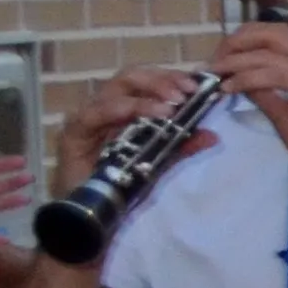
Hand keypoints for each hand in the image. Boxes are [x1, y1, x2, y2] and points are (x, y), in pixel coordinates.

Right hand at [51, 68, 208, 193]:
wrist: (90, 211)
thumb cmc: (121, 182)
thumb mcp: (158, 162)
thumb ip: (182, 146)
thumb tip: (213, 136)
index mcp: (127, 107)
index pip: (148, 80)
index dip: (171, 77)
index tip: (198, 84)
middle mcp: (107, 105)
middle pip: (131, 77)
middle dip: (161, 80)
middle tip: (186, 92)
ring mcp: (89, 116)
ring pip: (115, 90)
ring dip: (145, 96)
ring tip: (170, 108)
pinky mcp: (74, 131)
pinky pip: (95, 113)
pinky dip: (119, 110)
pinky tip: (136, 114)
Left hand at [210, 21, 287, 186]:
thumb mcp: (282, 114)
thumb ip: (263, 93)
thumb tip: (239, 79)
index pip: (274, 35)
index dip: (243, 40)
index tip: (220, 59)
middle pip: (272, 31)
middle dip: (237, 41)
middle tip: (215, 62)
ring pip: (269, 51)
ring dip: (236, 60)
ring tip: (216, 74)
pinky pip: (274, 74)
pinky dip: (247, 77)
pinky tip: (230, 88)